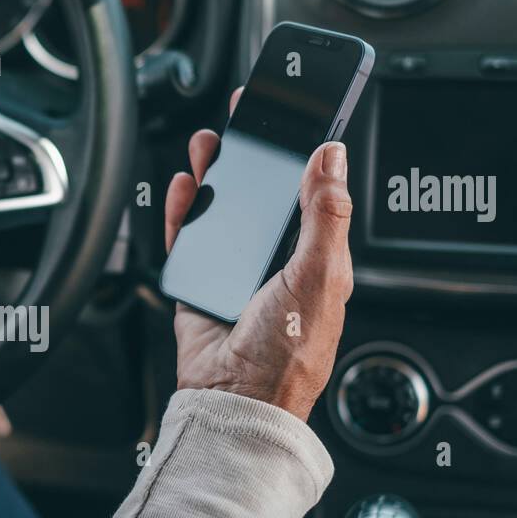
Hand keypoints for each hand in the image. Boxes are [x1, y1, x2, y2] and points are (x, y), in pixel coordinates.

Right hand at [164, 89, 354, 421]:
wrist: (236, 400)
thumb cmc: (288, 354)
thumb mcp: (321, 275)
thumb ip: (326, 214)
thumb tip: (332, 157)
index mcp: (316, 259)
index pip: (311, 193)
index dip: (300, 154)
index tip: (291, 118)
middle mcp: (277, 263)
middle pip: (261, 196)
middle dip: (250, 157)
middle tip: (242, 120)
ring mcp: (236, 274)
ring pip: (223, 211)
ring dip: (214, 176)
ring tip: (207, 145)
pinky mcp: (200, 286)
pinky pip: (189, 240)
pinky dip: (184, 211)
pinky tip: (184, 188)